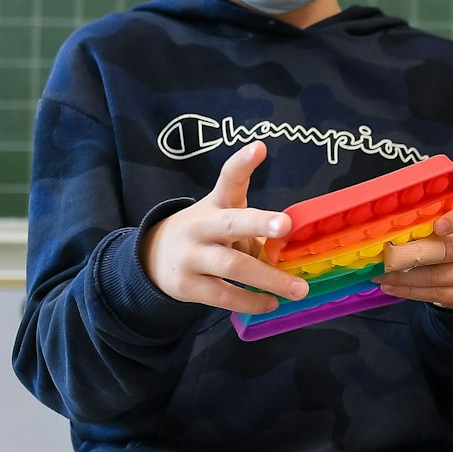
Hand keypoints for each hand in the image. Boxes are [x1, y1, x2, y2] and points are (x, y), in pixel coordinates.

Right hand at [139, 141, 306, 313]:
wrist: (154, 258)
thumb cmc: (209, 236)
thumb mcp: (225, 221)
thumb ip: (256, 231)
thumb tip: (295, 250)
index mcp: (217, 204)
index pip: (229, 179)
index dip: (243, 164)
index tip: (259, 147)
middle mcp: (202, 226)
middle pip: (231, 222)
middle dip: (258, 222)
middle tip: (285, 224)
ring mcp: (192, 256)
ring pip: (231, 265)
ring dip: (268, 278)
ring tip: (298, 289)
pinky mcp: (187, 285)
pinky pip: (223, 295)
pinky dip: (250, 300)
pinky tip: (271, 303)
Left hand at [377, 199, 452, 309]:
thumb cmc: (452, 240)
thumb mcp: (448, 225)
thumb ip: (428, 223)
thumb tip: (390, 228)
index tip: (436, 226)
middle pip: (450, 250)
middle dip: (413, 253)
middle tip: (387, 255)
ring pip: (439, 276)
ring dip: (405, 276)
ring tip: (382, 274)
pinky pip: (436, 293)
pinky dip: (409, 290)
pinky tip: (391, 286)